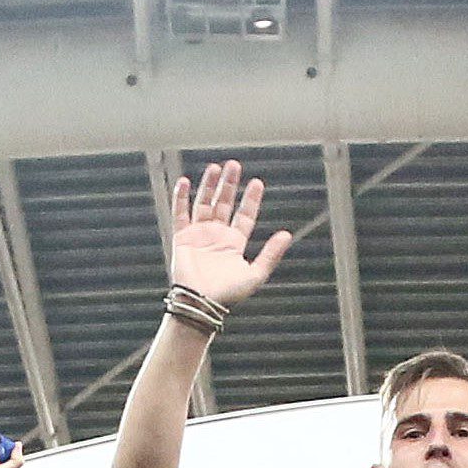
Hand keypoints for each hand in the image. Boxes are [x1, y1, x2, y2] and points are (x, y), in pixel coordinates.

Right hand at [167, 161, 292, 310]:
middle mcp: (217, 235)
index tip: (257, 183)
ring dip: (209, 185)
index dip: (250, 199)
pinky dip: (181, 197)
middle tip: (234, 165)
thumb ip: (271, 254)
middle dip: (230, 185)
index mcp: (234, 243)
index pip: (244, 215)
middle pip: (224, 203)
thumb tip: (286, 234)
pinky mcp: (182, 237)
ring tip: (216, 168)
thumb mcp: (255, 274)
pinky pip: (180, 213)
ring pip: (204, 203)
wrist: (201, 302)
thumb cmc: (228, 293)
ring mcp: (199, 234)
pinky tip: (186, 182)